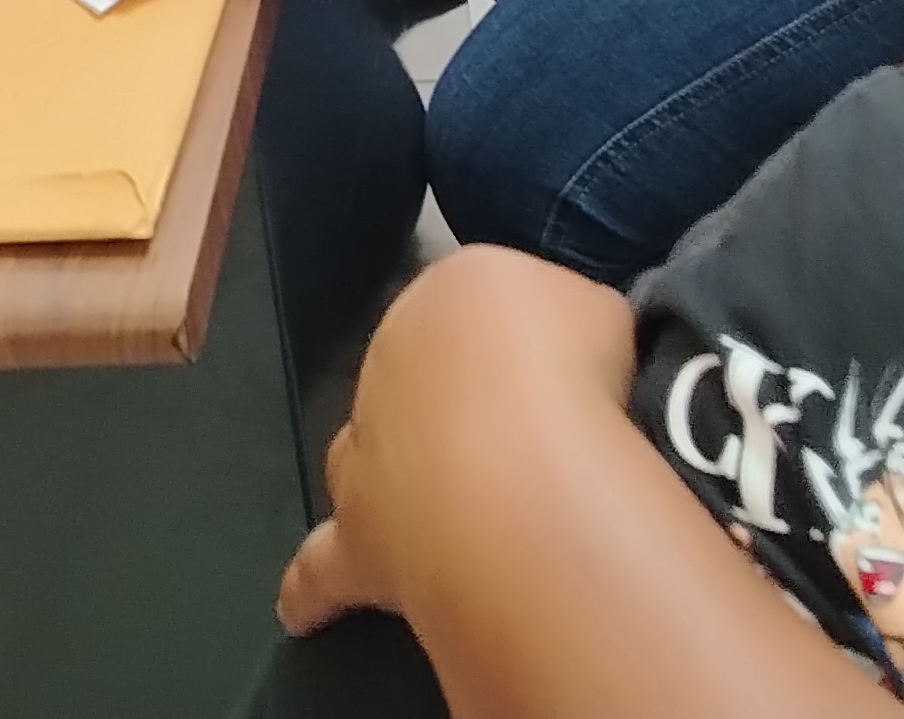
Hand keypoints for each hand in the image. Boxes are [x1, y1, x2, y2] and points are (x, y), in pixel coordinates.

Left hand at [279, 247, 635, 636]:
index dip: (518, 340)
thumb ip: (576, 325)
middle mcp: (393, 361)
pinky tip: (304, 612)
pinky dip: (312, 589)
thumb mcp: (599, 311)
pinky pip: (322, 566)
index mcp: (454, 291)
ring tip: (421, 500)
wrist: (526, 455)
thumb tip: (578, 351)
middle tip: (510, 436)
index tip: (557, 370)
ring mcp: (367, 449)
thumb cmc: (569, 367)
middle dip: (451, 400)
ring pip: (358, 454)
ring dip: (385, 471)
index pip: (477, 301)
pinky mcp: (359, 536)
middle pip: (416, 376)